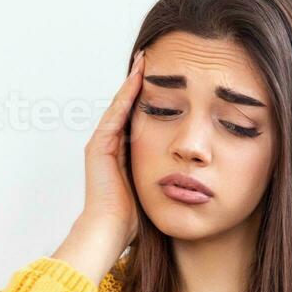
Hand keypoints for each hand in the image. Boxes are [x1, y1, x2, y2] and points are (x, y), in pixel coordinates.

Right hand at [51, 52, 146, 285]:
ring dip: (134, 82)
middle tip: (155, 59)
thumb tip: (193, 167)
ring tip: (147, 60)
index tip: (169, 79)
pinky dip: (127, 95)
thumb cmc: (134, 220)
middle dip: (143, 84)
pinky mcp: (98, 147)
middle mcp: (111, 146)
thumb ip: (167, 173)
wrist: (110, 232)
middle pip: (129, 107)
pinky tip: (139, 78)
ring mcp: (102, 144)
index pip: (141, 118)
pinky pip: (116, 114)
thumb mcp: (157, 188)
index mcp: (126, 154)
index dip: (155, 98)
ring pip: (121, 105)